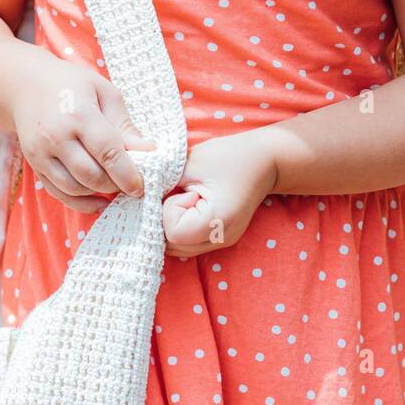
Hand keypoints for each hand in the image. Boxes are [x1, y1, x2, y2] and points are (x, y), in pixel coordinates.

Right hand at [9, 46, 156, 211]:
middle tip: (130, 183)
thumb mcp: (103, 92)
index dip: (128, 174)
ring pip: (74, 188)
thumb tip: (148, 151)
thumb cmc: (71, 84)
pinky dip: (80, 202)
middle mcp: (56, 136)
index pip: (108, 153)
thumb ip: (124, 124)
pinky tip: (98, 200)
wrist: (25, 85)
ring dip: (99, 193)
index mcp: (79, 114)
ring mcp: (41, 152)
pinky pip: (58, 192)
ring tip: (115, 185)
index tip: (142, 186)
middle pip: (91, 176)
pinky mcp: (34, 164)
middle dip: (115, 185)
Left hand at [161, 131, 277, 258]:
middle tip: (180, 194)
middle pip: (172, 246)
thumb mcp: (191, 164)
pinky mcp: (220, 239)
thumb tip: (139, 195)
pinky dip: (181, 228)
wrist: (265, 160)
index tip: (183, 190)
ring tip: (185, 199)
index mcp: (218, 220)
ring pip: (177, 248)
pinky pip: (188, 243)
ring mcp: (222, 242)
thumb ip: (163, 182)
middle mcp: (221, 239)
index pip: (173, 233)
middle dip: (166, 220)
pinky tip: (189, 208)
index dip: (169, 210)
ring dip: (171, 225)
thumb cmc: (230, 156)